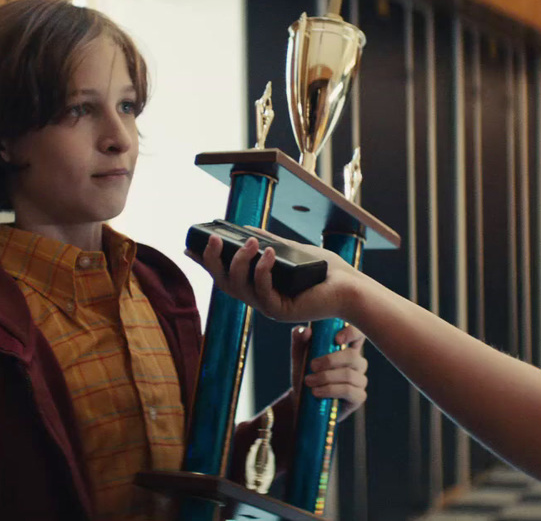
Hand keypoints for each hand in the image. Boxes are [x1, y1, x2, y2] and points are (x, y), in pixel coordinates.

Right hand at [184, 230, 368, 322]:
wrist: (352, 287)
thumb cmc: (327, 271)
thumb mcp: (293, 251)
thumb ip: (271, 243)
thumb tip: (247, 229)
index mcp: (259, 287)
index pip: (225, 275)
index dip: (206, 263)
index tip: (188, 247)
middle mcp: (260, 300)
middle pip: (224, 283)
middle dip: (214, 261)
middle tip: (212, 238)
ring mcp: (269, 308)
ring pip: (239, 287)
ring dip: (240, 262)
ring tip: (248, 242)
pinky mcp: (281, 312)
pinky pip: (263, 291)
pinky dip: (262, 270)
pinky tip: (269, 253)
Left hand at [290, 324, 368, 421]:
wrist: (302, 401)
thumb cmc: (305, 373)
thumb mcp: (299, 355)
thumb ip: (299, 340)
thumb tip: (306, 331)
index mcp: (347, 347)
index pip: (358, 334)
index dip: (352, 332)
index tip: (336, 339)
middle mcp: (357, 362)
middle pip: (352, 356)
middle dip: (330, 360)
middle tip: (312, 366)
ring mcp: (360, 380)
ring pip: (348, 375)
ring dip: (326, 377)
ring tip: (309, 382)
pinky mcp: (359, 397)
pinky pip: (348, 391)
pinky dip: (330, 390)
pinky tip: (317, 392)